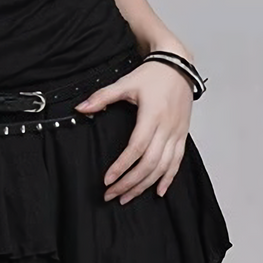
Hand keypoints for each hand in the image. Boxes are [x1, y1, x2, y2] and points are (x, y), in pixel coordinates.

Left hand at [75, 60, 193, 202]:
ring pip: (163, 167)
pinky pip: (178, 162)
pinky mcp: (182, 135)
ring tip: (127, 197)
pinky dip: (168, 179)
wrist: (179, 65)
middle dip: (129, 182)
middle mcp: (167, 127)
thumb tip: (80, 108)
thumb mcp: (125, 83)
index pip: (137, 148)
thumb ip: (102, 97)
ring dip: (145, 185)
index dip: (122, 166)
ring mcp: (177, 133)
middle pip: (150, 163)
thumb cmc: (153, 74)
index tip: (107, 179)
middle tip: (112, 195)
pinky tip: (158, 191)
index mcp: (152, 115)